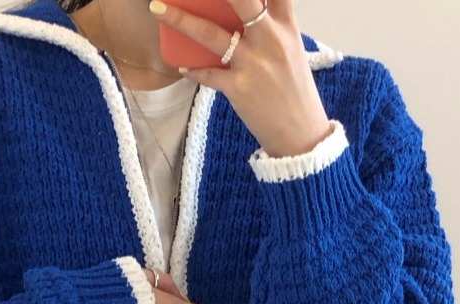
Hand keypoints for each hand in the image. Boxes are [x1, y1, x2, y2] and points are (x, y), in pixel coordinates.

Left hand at [148, 0, 333, 156]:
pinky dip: (194, 71)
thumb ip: (271, 28)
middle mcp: (270, 40)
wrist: (301, 134)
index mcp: (286, 26)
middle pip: (241, 0)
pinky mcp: (238, 88)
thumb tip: (246, 16)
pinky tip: (183, 67)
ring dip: (180, 20)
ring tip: (157, 9)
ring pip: (210, 34)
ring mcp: (253, 64)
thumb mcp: (292, 51)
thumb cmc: (294, 92)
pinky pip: (208, 74)